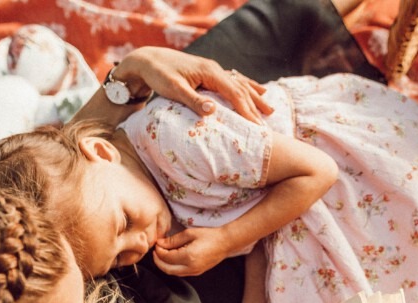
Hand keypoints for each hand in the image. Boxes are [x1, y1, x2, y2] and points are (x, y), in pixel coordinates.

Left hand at [113, 47, 272, 121]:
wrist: (148, 60)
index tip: (256, 126)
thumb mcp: (174, 89)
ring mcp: (213, 70)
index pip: (234, 93)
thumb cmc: (159, 75)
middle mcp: (215, 69)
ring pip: (240, 84)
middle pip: (241, 89)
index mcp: (209, 72)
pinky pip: (234, 81)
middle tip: (266, 127)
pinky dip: (247, 87)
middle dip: (255, 108)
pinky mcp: (210, 73)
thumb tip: (213, 111)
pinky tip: (256, 91)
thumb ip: (193, 100)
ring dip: (255, 98)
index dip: (246, 110)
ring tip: (270, 110)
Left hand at [152, 226, 231, 275]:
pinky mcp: (197, 272)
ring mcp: (195, 272)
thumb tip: (160, 243)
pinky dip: (172, 267)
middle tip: (155, 251)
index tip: (157, 243)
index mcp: (189, 256)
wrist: (226, 243)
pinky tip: (172, 258)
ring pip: (172, 272)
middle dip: (158, 260)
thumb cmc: (210, 236)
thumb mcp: (190, 234)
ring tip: (162, 254)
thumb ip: (173, 240)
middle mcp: (191, 267)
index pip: (166, 257)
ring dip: (164, 265)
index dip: (159, 250)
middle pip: (166, 268)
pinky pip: (180, 273)